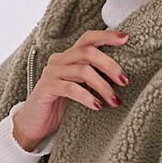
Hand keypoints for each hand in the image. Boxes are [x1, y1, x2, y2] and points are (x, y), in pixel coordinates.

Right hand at [12, 29, 129, 150]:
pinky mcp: (46, 87)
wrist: (35, 126)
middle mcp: (59, 60)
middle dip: (110, 65)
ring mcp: (51, 72)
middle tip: (124, 81)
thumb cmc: (61, 108)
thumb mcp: (81, 90)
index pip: (88, 39)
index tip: (125, 38)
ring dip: (103, 86)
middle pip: (88, 52)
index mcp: (68, 57)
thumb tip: (122, 77)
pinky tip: (97, 106)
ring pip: (83, 70)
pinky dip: (87, 97)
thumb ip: (94, 79)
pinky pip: (70, 88)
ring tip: (114, 100)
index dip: (106, 36)